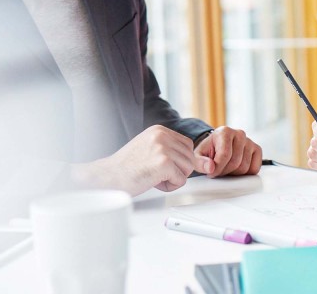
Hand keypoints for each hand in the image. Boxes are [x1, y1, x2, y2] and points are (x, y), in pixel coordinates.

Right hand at [71, 125, 214, 195]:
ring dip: (172, 179)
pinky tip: (152, 181)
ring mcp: (163, 148)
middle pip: (189, 158)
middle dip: (176, 171)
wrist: (106, 178)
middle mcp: (162, 135)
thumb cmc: (127, 168)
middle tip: (154, 172)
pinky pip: (180, 180)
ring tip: (152, 176)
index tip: (160, 165)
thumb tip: (209, 165)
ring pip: (187, 170)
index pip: (187, 146)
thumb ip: (178, 154)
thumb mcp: (153, 153)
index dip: (177, 160)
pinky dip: (169, 186)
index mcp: (160, 130)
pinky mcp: (163, 163)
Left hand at [193, 126, 261, 176]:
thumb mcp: (197, 157)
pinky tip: (236, 169)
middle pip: (235, 162)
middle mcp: (239, 133)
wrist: (216, 148)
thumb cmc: (207, 152)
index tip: (211, 172)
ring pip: (244, 167)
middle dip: (225, 171)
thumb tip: (210, 167)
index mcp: (224, 132)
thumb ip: (200, 162)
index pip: (225, 155)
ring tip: (226, 168)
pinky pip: (255, 168)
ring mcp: (249, 141)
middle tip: (218, 170)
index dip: (217, 168)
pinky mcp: (257, 149)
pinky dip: (245, 173)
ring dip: (234, 173)